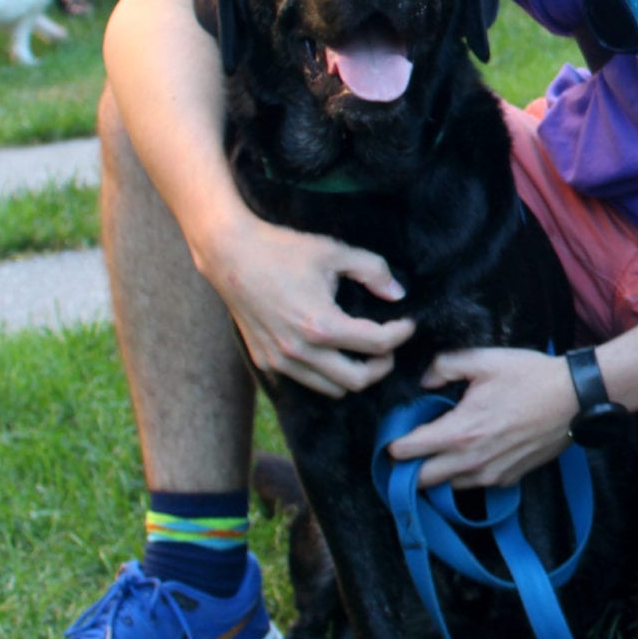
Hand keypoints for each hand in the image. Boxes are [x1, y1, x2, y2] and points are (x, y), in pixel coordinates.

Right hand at [194, 208, 411, 396]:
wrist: (230, 254)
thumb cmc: (283, 250)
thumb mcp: (335, 252)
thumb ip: (373, 271)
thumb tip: (398, 295)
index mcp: (320, 325)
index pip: (377, 344)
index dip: (401, 334)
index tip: (408, 323)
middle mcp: (299, 351)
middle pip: (358, 381)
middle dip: (382, 365)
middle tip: (388, 344)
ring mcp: (279, 360)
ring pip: (331, 388)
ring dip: (354, 373)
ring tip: (362, 349)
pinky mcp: (264, 360)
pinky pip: (305, 380)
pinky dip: (326, 373)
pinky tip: (332, 349)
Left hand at [388, 348, 576, 489]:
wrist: (576, 399)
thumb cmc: (531, 377)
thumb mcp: (485, 359)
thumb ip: (444, 365)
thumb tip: (424, 381)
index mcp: (459, 431)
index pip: (406, 451)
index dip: (394, 443)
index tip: (396, 434)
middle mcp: (471, 461)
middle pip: (419, 480)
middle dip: (408, 468)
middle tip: (411, 449)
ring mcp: (490, 475)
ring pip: (445, 487)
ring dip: (437, 473)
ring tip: (442, 450)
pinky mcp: (507, 479)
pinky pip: (474, 485)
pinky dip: (465, 474)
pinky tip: (474, 451)